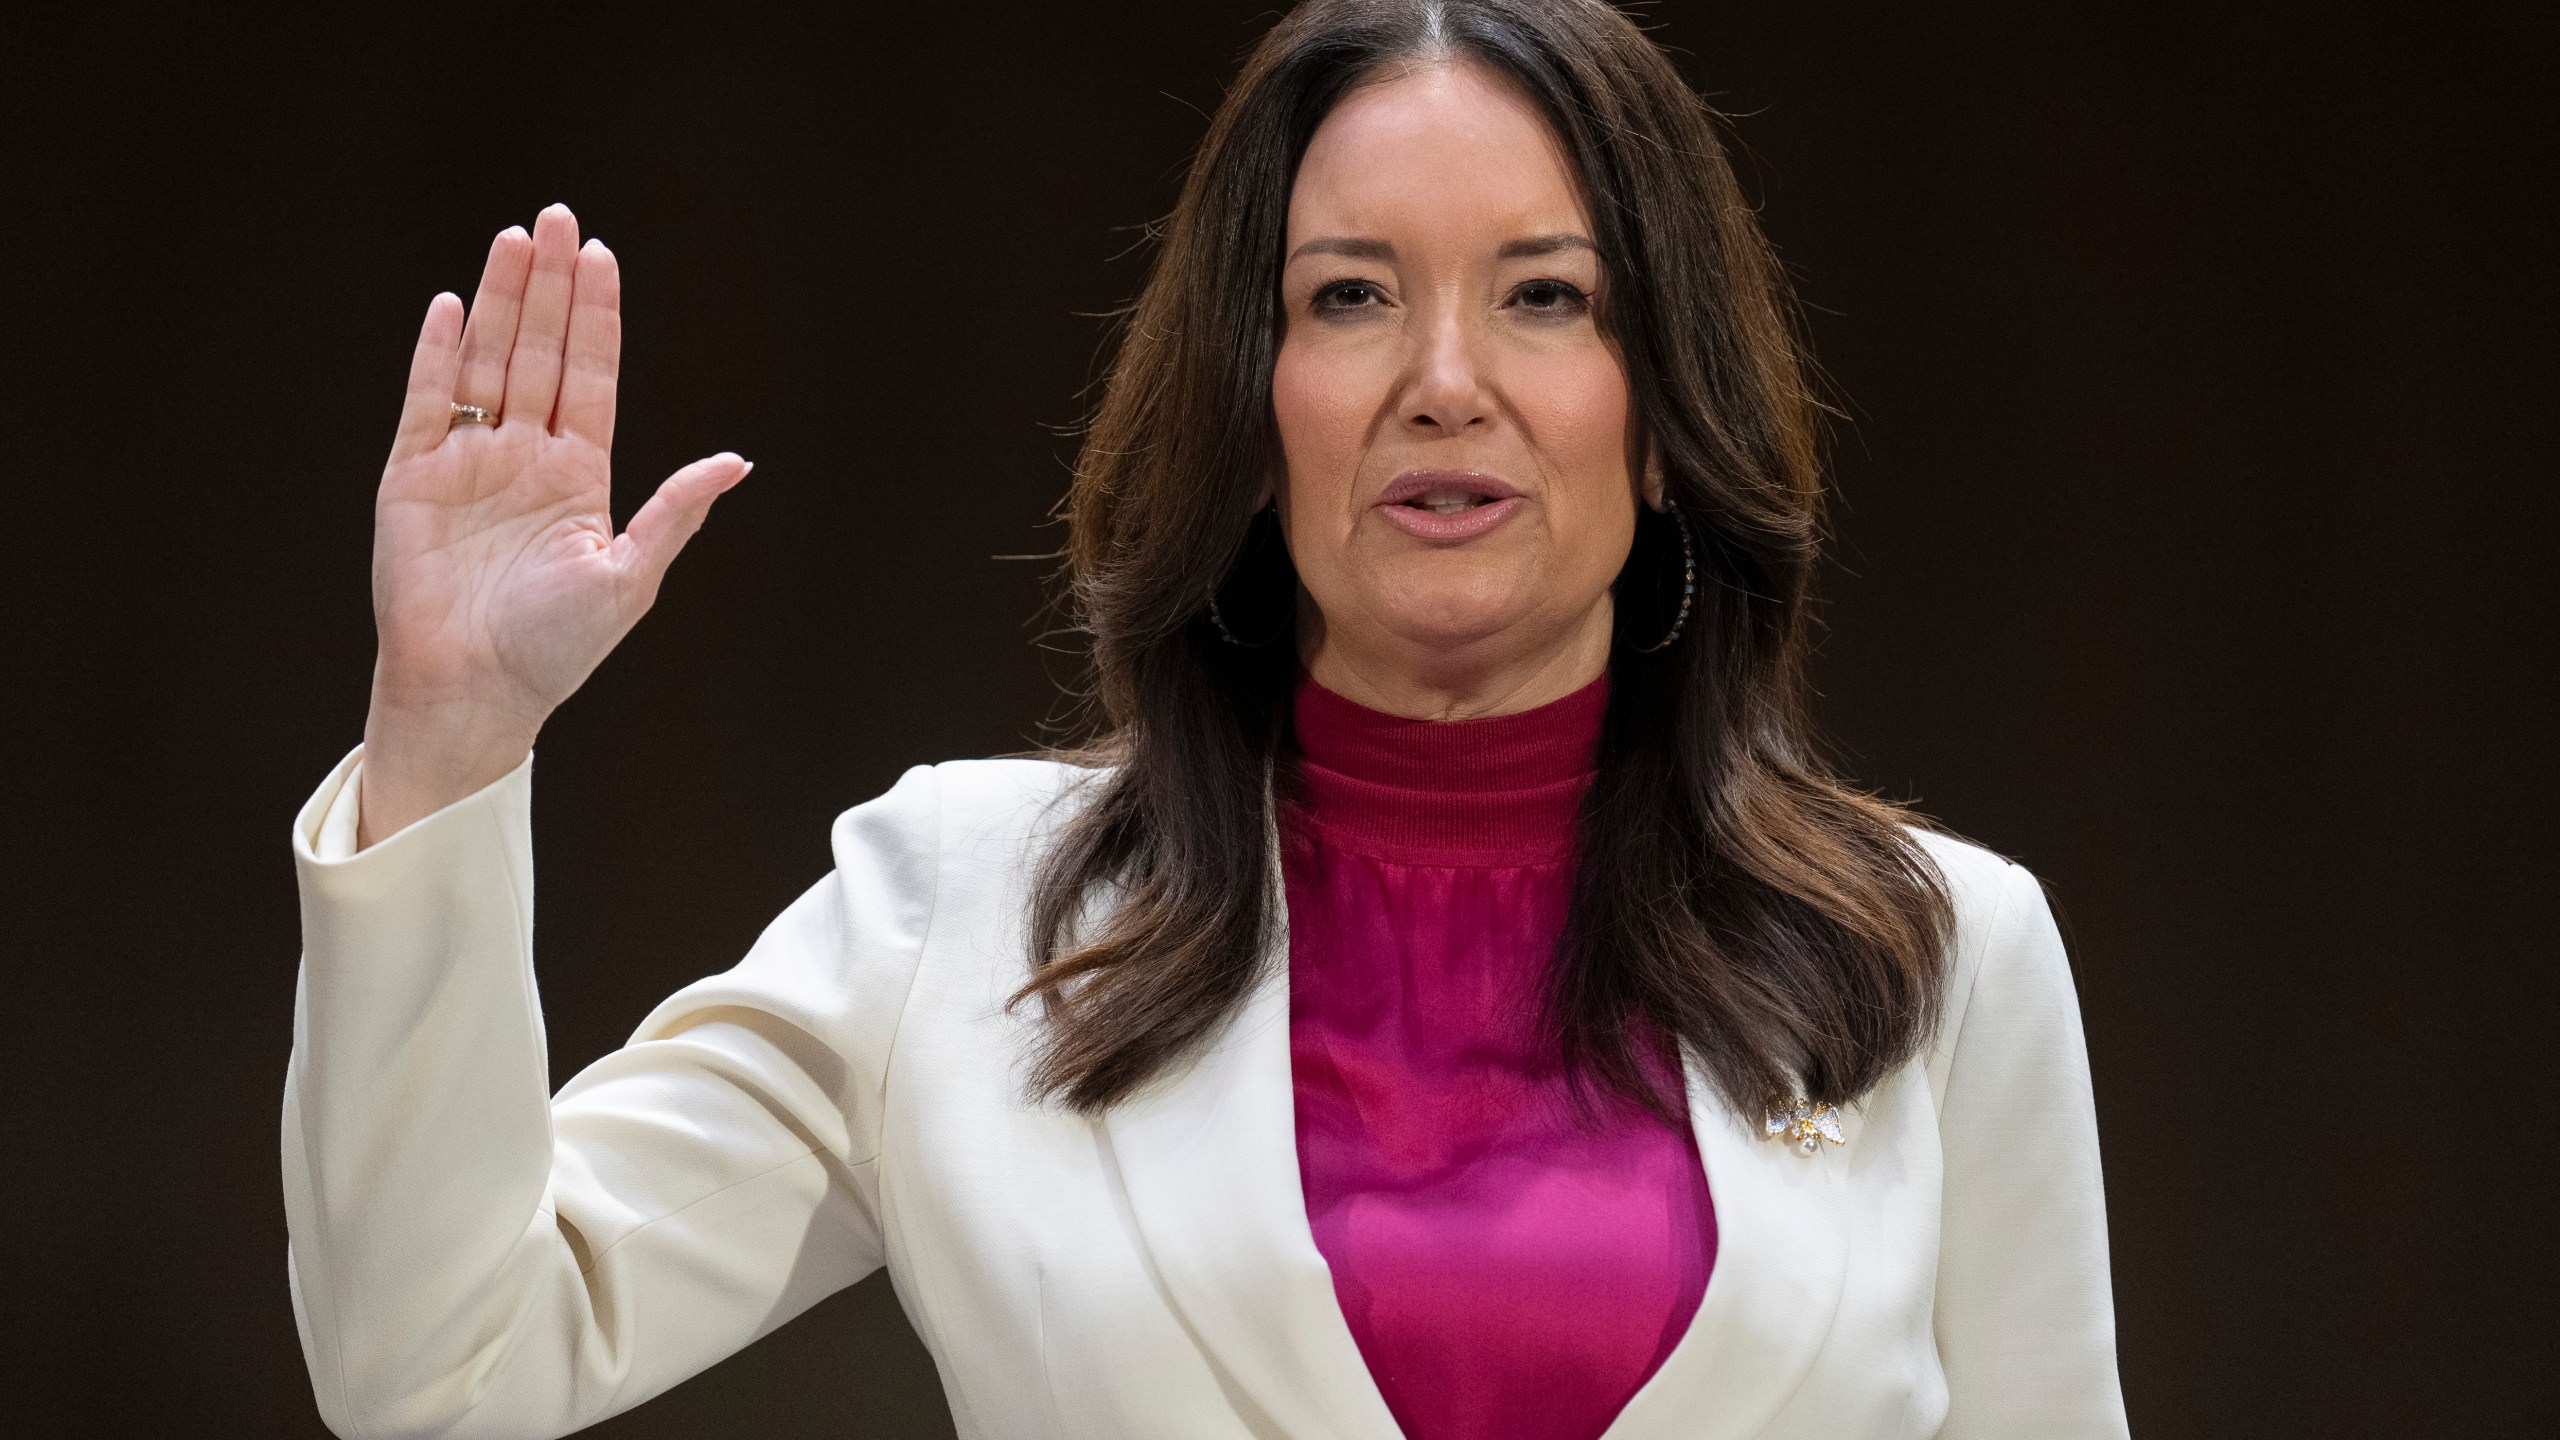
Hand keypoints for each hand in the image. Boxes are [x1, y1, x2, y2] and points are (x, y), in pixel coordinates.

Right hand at [358, 204, 748, 845]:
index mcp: (579, 476)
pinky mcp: (413, 476)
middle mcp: (524, 457)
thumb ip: (675, 512)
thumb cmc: (556, 649)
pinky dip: (440, 353)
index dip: (595, 317)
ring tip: (516, 239)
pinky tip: (454, 305)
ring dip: (501, 301)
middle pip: (539, 352)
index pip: (589, 377)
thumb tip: (738, 461)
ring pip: (487, 362)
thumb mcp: (630, 577)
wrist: (475, 691)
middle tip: (560, 216)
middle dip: (550, 286)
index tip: (603, 257)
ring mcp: (468, 462)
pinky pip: (427, 401)